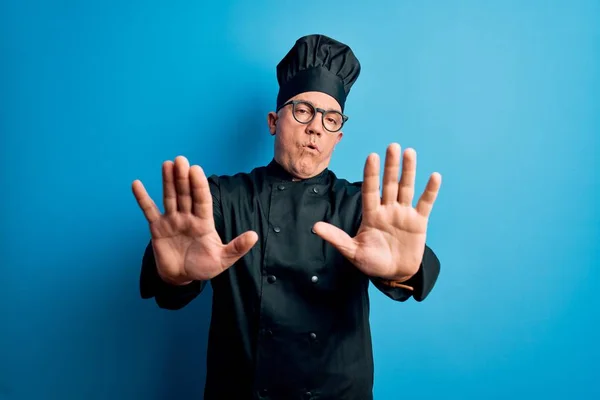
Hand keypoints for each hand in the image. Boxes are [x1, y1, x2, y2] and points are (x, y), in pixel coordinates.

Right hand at [132, 156, 257, 284]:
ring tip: (167, 164)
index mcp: (204, 222)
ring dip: (167, 182)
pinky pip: (149, 211)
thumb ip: (237, 247)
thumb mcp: (223, 259)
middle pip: (185, 194)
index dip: (199, 185)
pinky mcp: (157, 228)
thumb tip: (254, 236)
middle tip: (181, 160)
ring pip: (170, 197)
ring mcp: (172, 220)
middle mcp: (188, 217)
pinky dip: (142, 198)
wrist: (181, 278)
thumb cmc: (203, 267)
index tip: (196, 169)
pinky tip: (137, 184)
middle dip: (183, 178)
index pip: (202, 200)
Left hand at [313, 143, 440, 280]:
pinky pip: (425, 203)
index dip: (371, 174)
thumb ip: (337, 238)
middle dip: (390, 166)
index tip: (371, 156)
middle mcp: (387, 209)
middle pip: (389, 184)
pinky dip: (430, 191)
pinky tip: (434, 176)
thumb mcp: (352, 251)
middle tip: (392, 146)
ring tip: (409, 152)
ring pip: (406, 188)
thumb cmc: (371, 262)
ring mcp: (403, 214)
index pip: (370, 190)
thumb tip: (315, 227)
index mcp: (371, 214)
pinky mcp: (418, 222)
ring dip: (408, 171)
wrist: (393, 275)